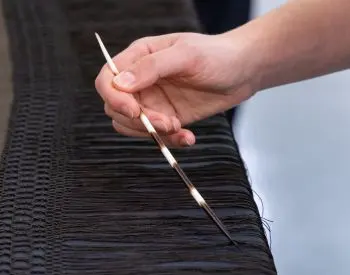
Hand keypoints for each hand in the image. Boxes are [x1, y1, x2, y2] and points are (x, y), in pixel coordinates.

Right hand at [95, 32, 257, 146]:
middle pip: (115, 108)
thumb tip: (120, 83)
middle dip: (140, 120)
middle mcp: (140, 81)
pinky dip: (168, 141)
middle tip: (168, 122)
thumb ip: (152, 67)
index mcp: (139, 57)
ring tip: (180, 128)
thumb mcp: (186, 55)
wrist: (245, 70)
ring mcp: (152, 100)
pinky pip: (155, 135)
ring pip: (131, 126)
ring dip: (153, 133)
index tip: (134, 111)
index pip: (107, 79)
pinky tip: (188, 137)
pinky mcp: (166, 117)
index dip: (114, 98)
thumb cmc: (217, 54)